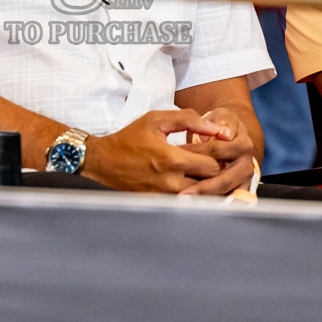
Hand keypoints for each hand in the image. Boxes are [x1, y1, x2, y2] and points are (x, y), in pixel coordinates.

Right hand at [84, 108, 229, 192]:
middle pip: (209, 183)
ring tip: (198, 169)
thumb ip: (188, 119)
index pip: (213, 165)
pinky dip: (189, 191)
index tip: (213, 149)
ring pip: (199, 194)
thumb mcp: (157, 119)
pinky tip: (185, 178)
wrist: (103, 160)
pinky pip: (184, 200)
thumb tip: (216, 128)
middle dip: (213, 171)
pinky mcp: (159, 202)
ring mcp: (164, 194)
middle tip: (209, 160)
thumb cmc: (130, 137)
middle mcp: (170, 181)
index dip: (217, 157)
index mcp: (172, 159)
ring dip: (202, 183)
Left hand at [178, 106, 257, 195]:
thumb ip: (222, 121)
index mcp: (243, 145)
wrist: (232, 136)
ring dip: (205, 198)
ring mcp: (243, 181)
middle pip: (224, 178)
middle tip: (181, 191)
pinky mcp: (238, 192)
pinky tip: (194, 206)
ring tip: (184, 200)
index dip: (197, 152)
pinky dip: (211, 204)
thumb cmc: (222, 126)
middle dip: (202, 185)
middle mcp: (246, 164)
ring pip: (225, 193)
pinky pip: (226, 201)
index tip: (177, 154)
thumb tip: (224, 133)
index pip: (218, 151)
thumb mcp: (222, 117)